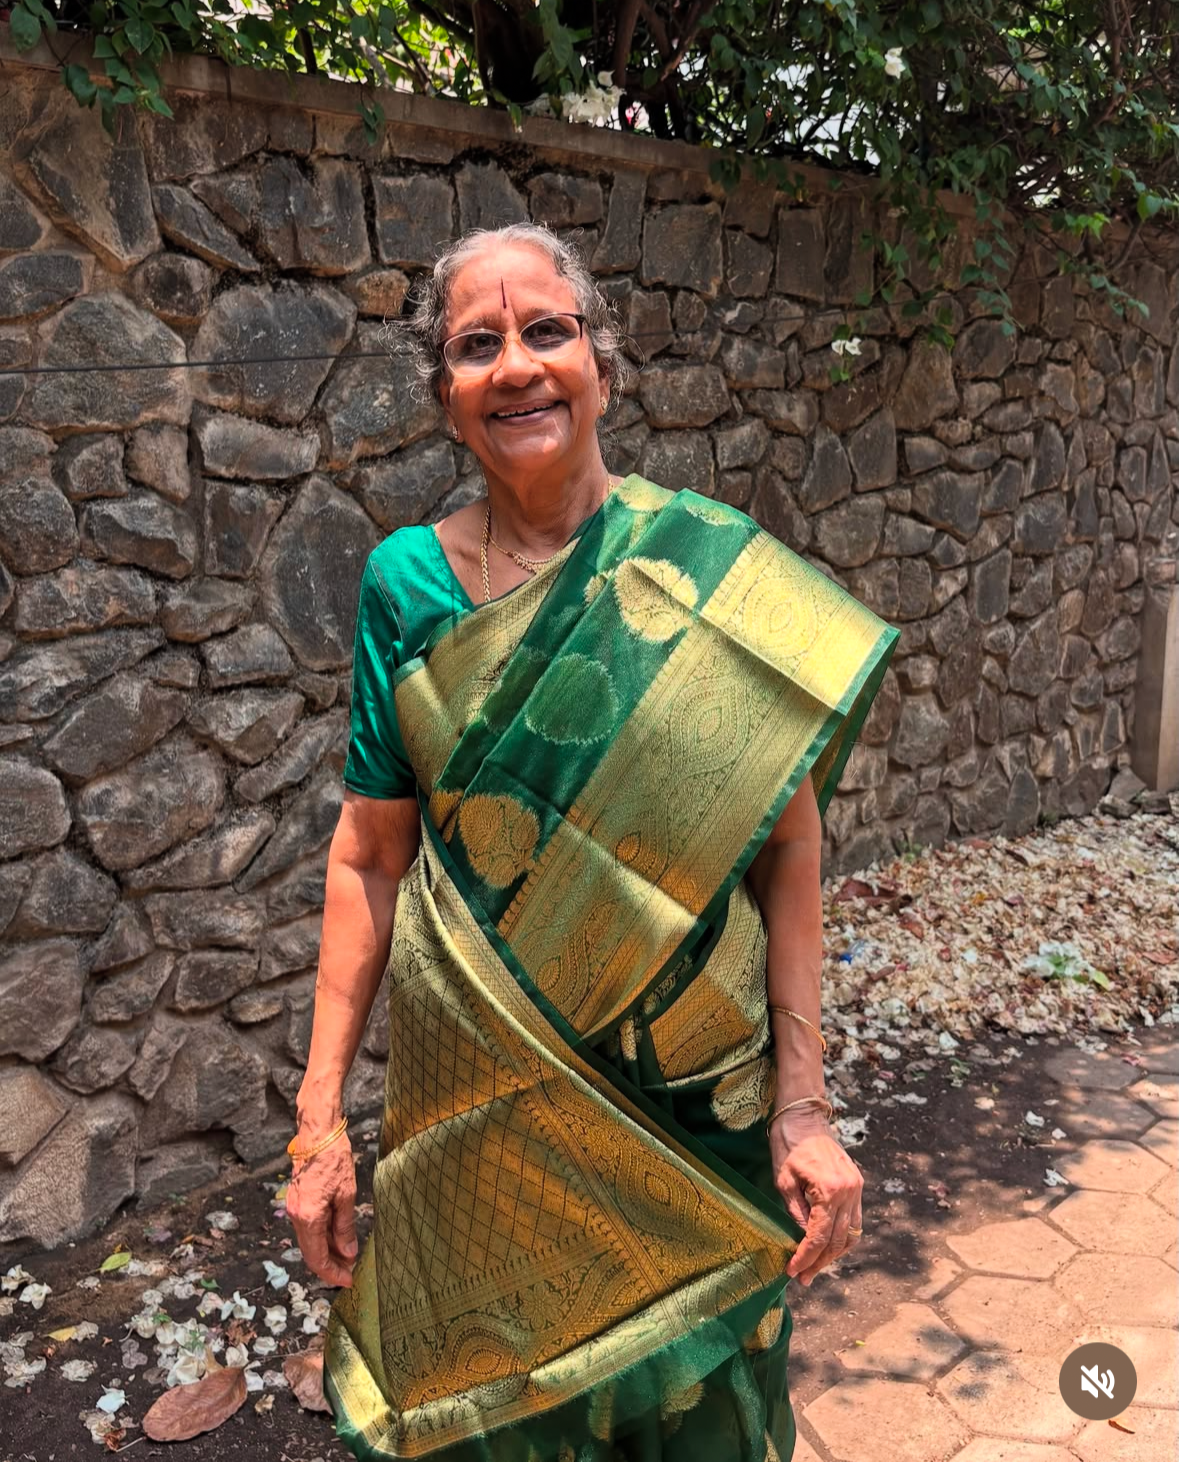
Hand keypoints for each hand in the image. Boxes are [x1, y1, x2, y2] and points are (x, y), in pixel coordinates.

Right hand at [285, 1132, 358, 1287]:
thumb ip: (345, 1226)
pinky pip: (308, 1226)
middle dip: (330, 1264)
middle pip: (310, 1252)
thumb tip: (347, 1252)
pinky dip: (322, 1235)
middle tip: (350, 1271)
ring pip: (309, 1239)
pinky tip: (338, 1235)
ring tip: (348, 1254)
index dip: (332, 1273)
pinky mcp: (297, 1199)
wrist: (317, 1133)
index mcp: (308, 1217)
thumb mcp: (346, 1194)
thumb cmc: (334, 1159)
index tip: (348, 1280)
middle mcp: (296, 1215)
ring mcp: (294, 1207)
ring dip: (327, 1250)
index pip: (317, 1257)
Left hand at [769, 1108, 862, 1286]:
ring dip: (833, 1254)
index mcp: (829, 1190)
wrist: (805, 1115)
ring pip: (851, 1234)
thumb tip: (801, 1242)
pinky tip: (827, 1246)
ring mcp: (856, 1188)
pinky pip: (854, 1220)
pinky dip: (842, 1237)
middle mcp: (849, 1191)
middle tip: (803, 1279)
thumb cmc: (788, 1144)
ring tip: (814, 1267)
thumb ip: (795, 1214)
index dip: (805, 1258)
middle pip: (837, 1241)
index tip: (792, 1272)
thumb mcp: (784, 1181)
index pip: (818, 1236)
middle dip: (819, 1263)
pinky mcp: (857, 1184)